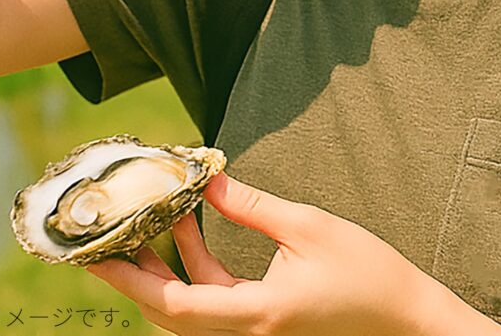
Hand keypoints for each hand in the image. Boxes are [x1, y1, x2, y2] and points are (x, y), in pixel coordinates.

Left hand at [86, 172, 468, 335]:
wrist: (406, 316)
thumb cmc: (367, 272)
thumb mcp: (310, 227)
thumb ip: (253, 206)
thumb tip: (208, 179)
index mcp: (257, 314)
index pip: (175, 306)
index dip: (129, 280)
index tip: (94, 256)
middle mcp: (249, 333)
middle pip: (170, 315)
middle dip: (132, 277)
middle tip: (99, 241)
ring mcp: (256, 331)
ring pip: (189, 309)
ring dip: (162, 270)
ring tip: (141, 224)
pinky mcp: (265, 322)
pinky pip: (213, 301)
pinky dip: (194, 269)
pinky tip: (189, 229)